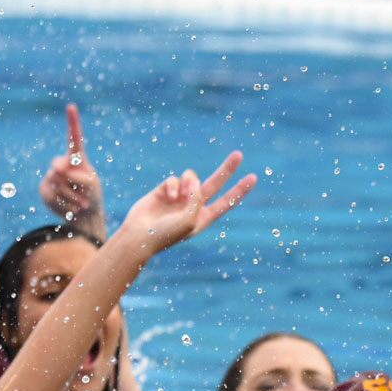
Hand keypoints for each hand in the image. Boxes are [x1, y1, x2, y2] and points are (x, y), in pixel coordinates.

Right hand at [39, 104, 103, 227]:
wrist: (82, 213)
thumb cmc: (91, 195)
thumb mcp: (91, 185)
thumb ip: (77, 175)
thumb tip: (56, 171)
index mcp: (76, 157)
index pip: (73, 137)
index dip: (72, 122)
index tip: (71, 107)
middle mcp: (62, 163)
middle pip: (59, 167)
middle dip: (70, 182)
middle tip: (82, 192)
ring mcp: (51, 175)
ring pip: (55, 183)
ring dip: (70, 196)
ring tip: (81, 204)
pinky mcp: (44, 188)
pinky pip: (50, 195)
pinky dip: (63, 204)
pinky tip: (71, 208)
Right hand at [116, 152, 256, 253]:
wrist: (138, 236)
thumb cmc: (165, 234)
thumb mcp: (189, 219)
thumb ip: (198, 198)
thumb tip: (195, 181)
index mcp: (202, 218)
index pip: (226, 202)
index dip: (239, 190)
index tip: (253, 177)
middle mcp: (192, 206)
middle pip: (214, 184)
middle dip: (226, 169)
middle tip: (239, 154)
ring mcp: (178, 197)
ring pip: (192, 178)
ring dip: (190, 183)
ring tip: (182, 196)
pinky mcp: (163, 190)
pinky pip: (174, 179)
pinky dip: (174, 186)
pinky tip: (168, 197)